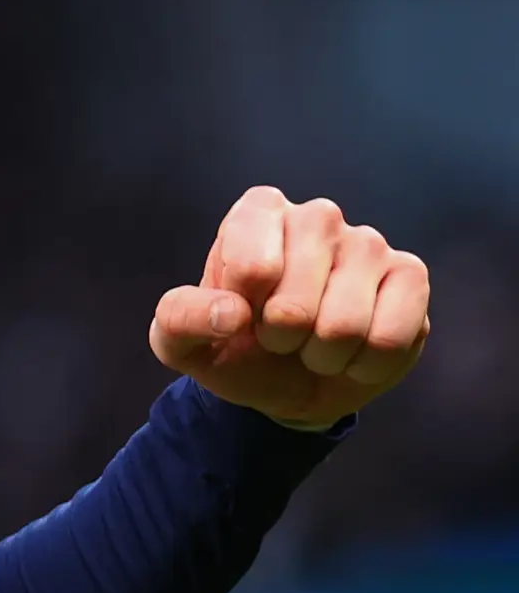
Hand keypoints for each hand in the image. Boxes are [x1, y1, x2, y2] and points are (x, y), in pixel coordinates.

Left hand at [150, 186, 429, 430]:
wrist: (288, 380)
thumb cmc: (233, 346)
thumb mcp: (182, 341)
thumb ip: (183, 319)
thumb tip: (232, 313)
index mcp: (257, 212)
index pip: (251, 268)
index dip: (242, 312)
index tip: (240, 314)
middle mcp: (317, 216)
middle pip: (295, 306)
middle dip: (282, 341)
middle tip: (279, 336)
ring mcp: (370, 242)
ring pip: (344, 327)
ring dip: (322, 356)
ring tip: (313, 343)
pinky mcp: (410, 275)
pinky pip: (389, 339)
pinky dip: (363, 365)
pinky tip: (354, 351)